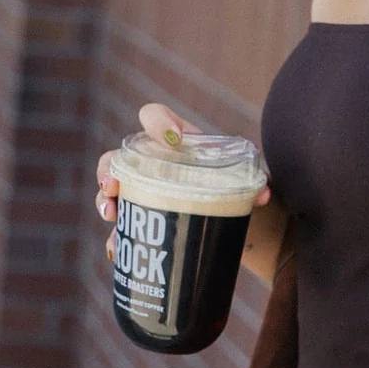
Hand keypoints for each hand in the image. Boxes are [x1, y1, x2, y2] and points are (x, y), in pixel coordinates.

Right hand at [94, 102, 270, 262]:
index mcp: (175, 141)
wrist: (233, 215)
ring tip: (111, 214)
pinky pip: (122, 231)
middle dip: (110, 169)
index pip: (153, 116)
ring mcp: (144, 194)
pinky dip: (116, 241)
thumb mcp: (241, 179)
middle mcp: (153, 164)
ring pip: (113, 192)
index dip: (156, 121)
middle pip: (119, 156)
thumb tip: (262, 193)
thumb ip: (253, 182)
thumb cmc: (233, 184)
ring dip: (105, 202)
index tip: (172, 139)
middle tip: (114, 186)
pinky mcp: (144, 224)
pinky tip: (115, 251)